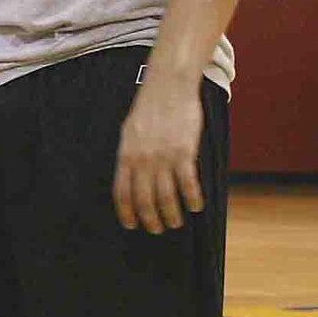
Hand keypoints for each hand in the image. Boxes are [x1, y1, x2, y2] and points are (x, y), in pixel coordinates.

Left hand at [113, 72, 204, 233]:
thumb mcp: (129, 132)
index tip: (131, 225)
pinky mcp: (184, 153)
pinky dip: (192, 199)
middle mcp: (142, 161)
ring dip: (171, 215)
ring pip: (166, 197)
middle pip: (144, 200)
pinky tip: (195, 207)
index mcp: (125, 156)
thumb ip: (129, 156)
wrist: (168, 87)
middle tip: (156, 229)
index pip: (122, 194)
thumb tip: (129, 178)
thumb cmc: (149, 108)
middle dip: (150, 220)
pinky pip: (188, 184)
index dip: (126, 213)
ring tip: (175, 223)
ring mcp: (163, 158)